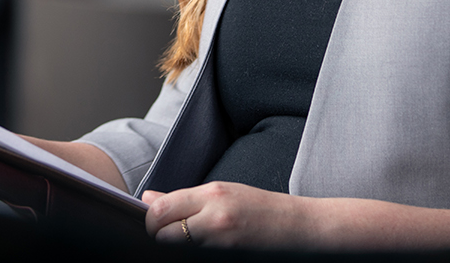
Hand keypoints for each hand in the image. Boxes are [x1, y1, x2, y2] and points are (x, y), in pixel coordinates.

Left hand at [143, 182, 318, 248]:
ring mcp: (222, 241)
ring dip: (173, 245)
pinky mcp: (228, 257)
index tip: (153, 221)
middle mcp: (215, 216)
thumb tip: (148, 199)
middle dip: (157, 235)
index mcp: (213, 193)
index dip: (150, 218)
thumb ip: (183, 198)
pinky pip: (195, 255)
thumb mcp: (224, 193)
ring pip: (175, 247)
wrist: (302, 228)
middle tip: (165, 235)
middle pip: (161, 232)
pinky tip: (199, 248)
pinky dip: (189, 253)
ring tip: (185, 241)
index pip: (161, 208)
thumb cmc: (263, 209)